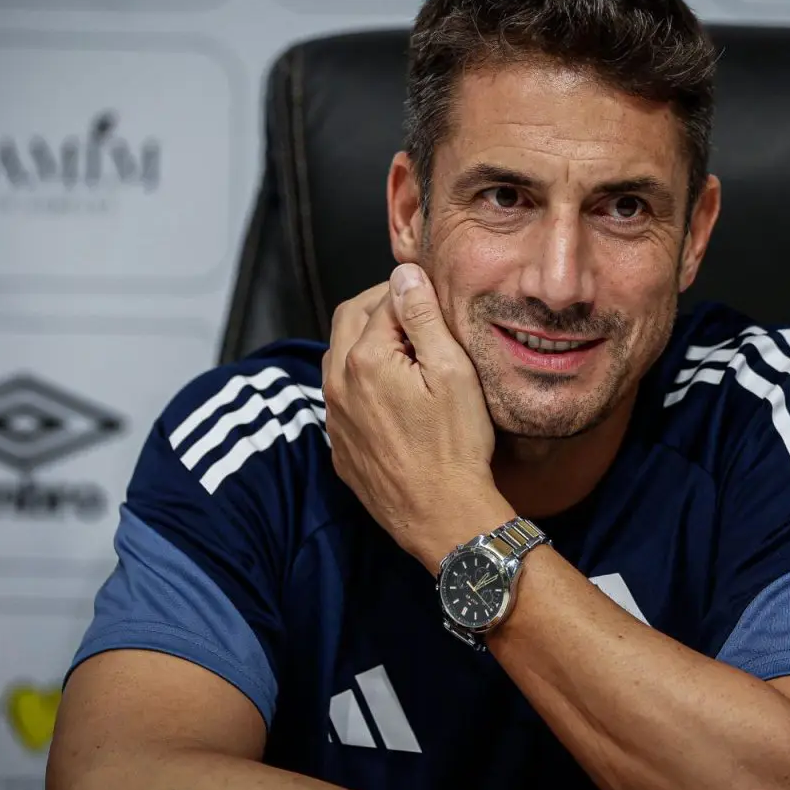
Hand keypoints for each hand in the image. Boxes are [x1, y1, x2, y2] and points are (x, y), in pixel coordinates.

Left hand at [321, 264, 508, 567]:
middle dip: (380, 306)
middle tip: (416, 310)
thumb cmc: (455, 446)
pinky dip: (362, 381)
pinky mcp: (340, 445)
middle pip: (349, 320)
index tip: (433, 295)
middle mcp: (338, 384)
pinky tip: (394, 392)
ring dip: (366, 342)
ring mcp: (335, 417)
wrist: (441, 515)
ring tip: (406, 349)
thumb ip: (423, 316)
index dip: (410, 291)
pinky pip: (342, 397)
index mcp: (364, 359)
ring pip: (339, 357)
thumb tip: (404, 274)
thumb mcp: (452, 371)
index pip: (382, 300)